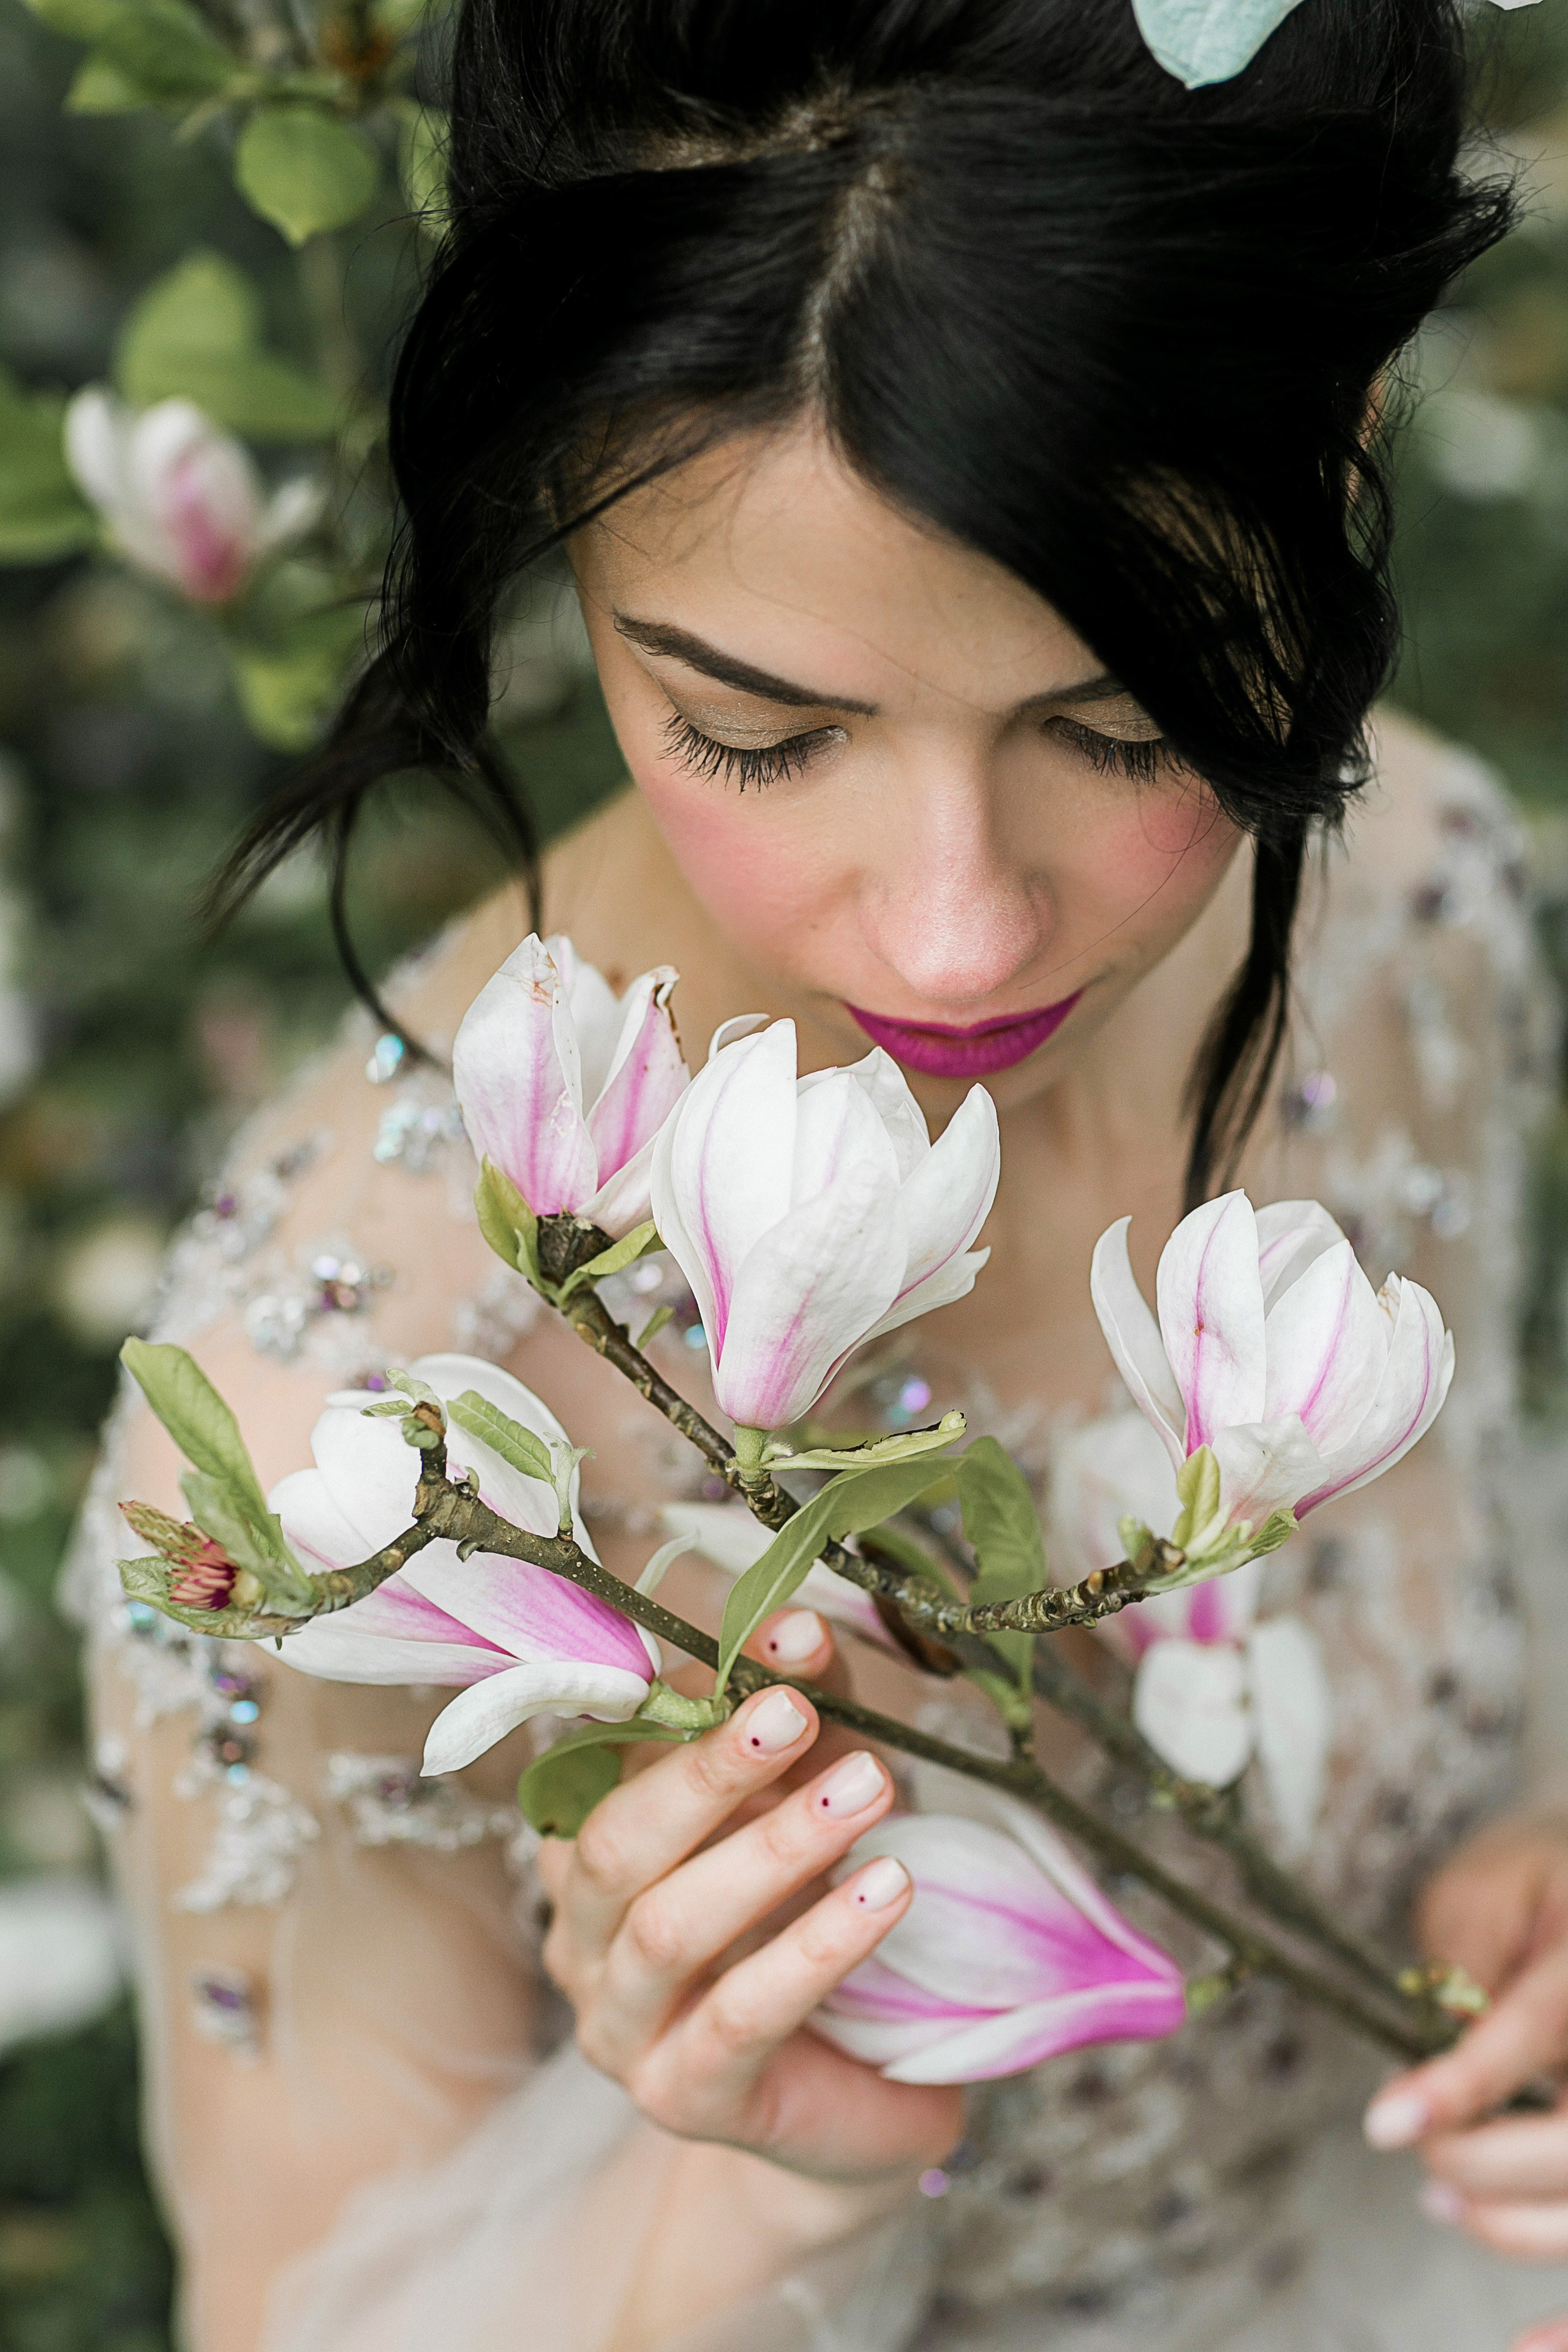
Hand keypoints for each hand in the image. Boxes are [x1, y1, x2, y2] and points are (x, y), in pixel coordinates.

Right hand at [535, 1608, 962, 2189]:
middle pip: (613, 1842)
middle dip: (707, 1773)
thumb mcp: (812, 1793)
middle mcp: (580, 1933)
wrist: (852, 2088)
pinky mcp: (683, 2098)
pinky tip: (886, 1892)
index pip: (609, 1756)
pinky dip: (816, 1946)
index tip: (782, 1648)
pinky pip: (741, 2017)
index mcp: (587, 1843)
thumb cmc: (812, 1912)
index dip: (684, 1696)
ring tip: (870, 1788)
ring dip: (773, 1850)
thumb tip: (799, 1626)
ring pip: (670, 1928)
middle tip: (798, 1714)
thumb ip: (805, 1713)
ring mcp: (619, 2025)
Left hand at [1362, 1816, 1567, 2349]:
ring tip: (1443, 2193)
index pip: (1535, 2033)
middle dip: (1482, 2157)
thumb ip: (1463, 1958)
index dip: (1462, 2084)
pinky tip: (1524, 2345)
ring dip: (1517, 2223)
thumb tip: (1438, 2048)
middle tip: (1415, 2138)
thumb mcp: (1489, 1885)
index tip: (1388, 2123)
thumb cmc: (1543, 1877)